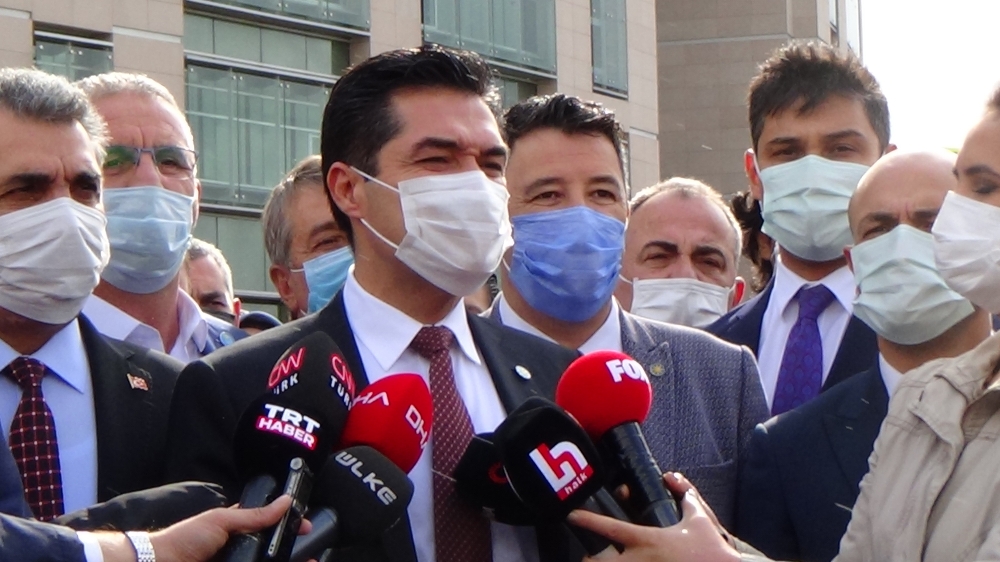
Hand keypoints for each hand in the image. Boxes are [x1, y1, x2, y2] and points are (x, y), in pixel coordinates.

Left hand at [98, 495, 308, 561]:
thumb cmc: (186, 539)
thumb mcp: (222, 520)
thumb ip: (255, 515)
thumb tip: (285, 501)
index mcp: (236, 530)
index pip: (267, 526)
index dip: (287, 526)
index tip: (306, 528)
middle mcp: (238, 550)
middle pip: (271, 551)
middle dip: (293, 552)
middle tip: (311, 554)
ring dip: (287, 561)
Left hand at [567, 474, 739, 561]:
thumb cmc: (713, 550)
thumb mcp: (700, 518)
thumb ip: (685, 494)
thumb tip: (673, 476)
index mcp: (648, 539)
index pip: (610, 528)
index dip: (588, 520)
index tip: (572, 515)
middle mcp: (641, 560)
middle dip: (587, 560)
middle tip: (584, 558)